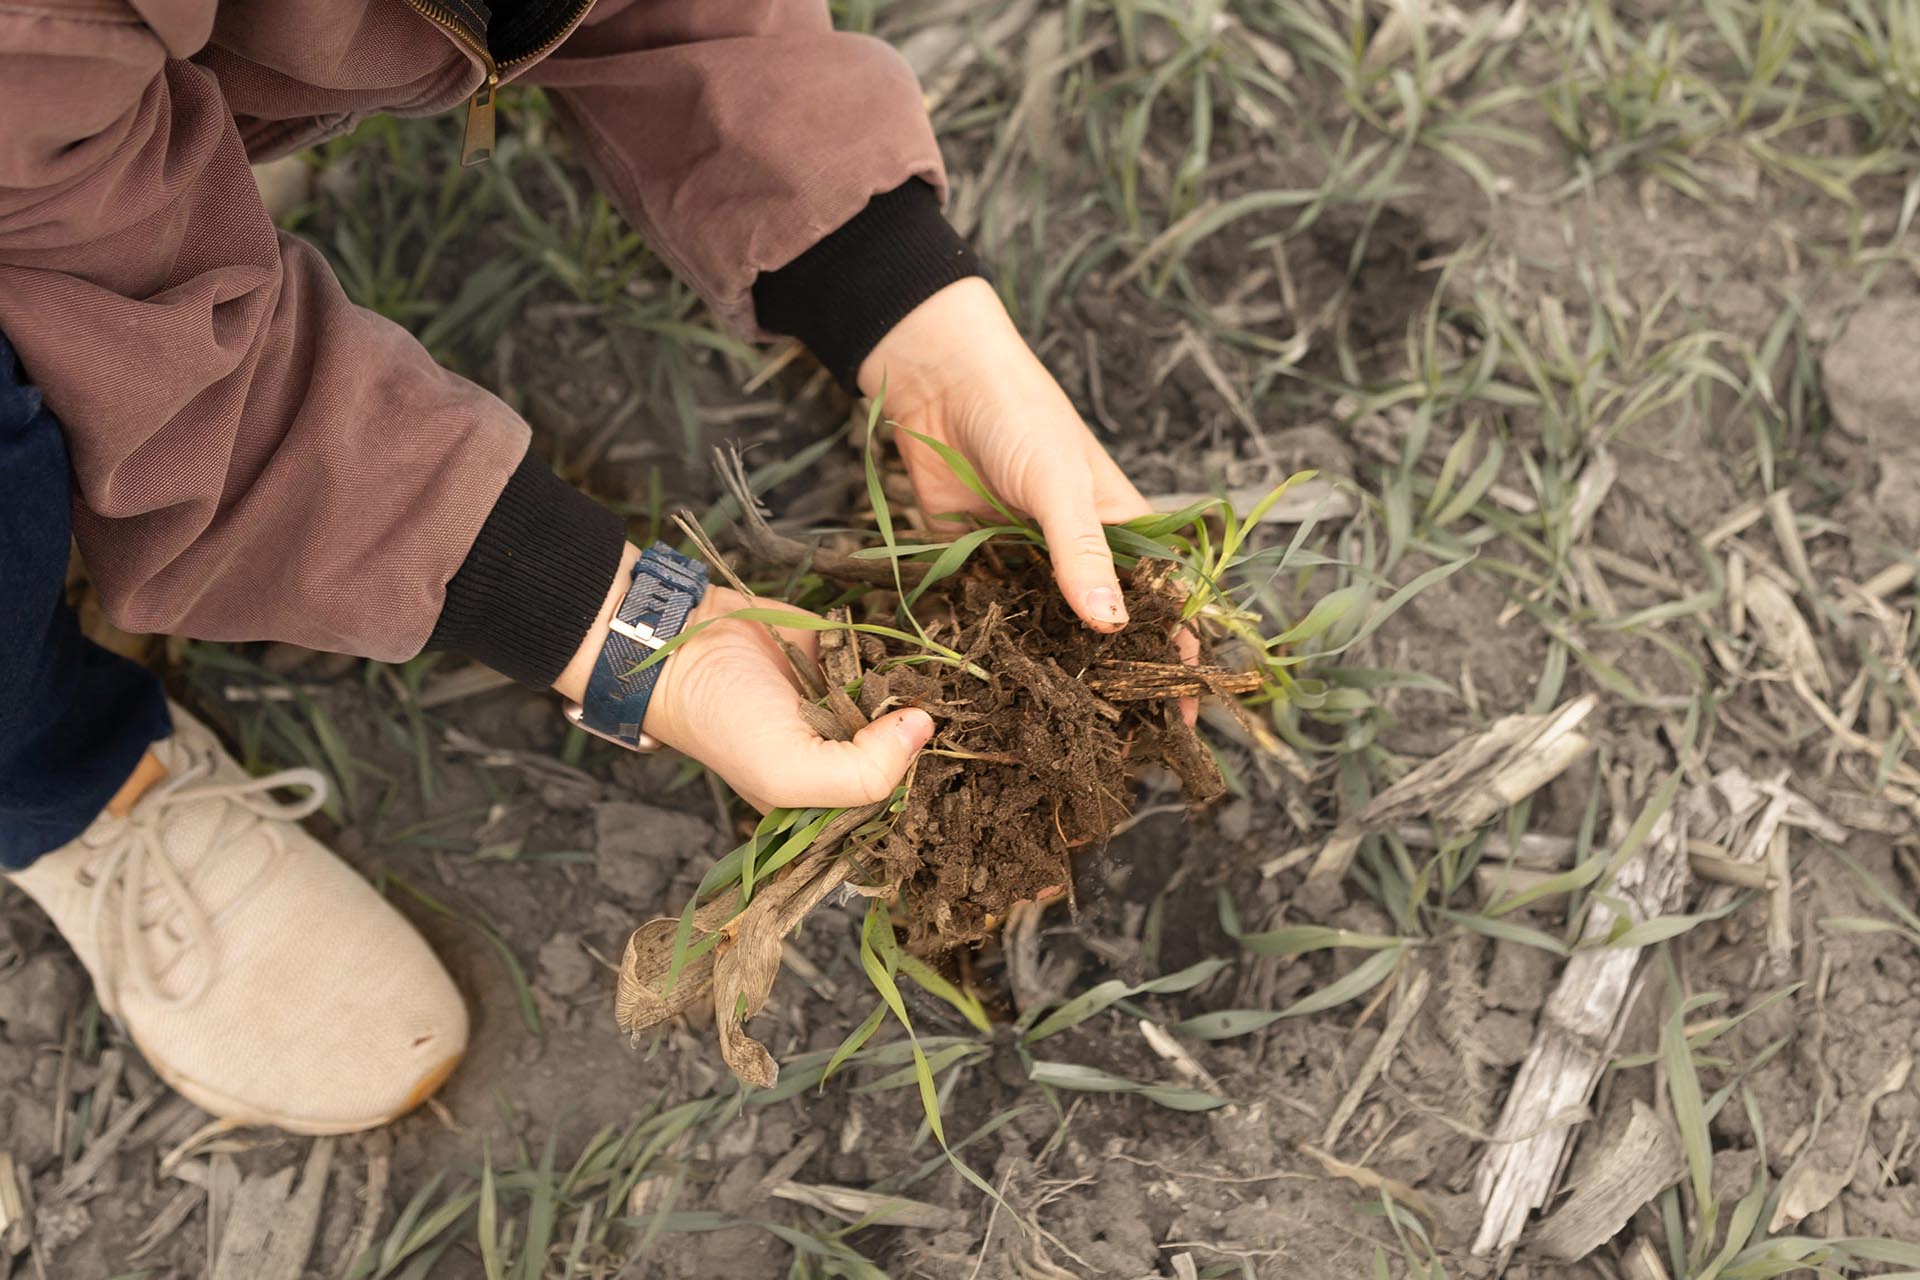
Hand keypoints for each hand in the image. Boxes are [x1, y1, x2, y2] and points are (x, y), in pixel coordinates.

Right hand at [644, 588, 933, 810]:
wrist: (686, 643)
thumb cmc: (726, 720)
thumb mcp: (787, 772)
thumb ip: (862, 772)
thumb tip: (924, 728)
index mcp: (827, 800)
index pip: (893, 801)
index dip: (915, 779)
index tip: (931, 758)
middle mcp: (840, 756)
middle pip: (906, 749)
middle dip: (916, 728)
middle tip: (925, 709)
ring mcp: (843, 706)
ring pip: (901, 701)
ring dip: (909, 686)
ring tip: (907, 681)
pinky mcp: (842, 659)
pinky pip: (884, 657)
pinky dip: (889, 652)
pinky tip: (887, 654)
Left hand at [860, 279, 1198, 722]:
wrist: (936, 380)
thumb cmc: (1018, 414)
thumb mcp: (1060, 482)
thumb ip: (1083, 553)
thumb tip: (1113, 627)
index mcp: (1123, 533)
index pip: (1163, 608)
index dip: (1175, 663)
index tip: (1183, 723)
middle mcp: (1079, 559)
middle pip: (1104, 636)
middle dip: (1111, 686)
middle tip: (1111, 752)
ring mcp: (1027, 569)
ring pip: (1046, 637)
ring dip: (1050, 677)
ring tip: (1054, 739)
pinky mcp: (975, 571)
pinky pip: (989, 622)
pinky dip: (991, 652)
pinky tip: (991, 695)